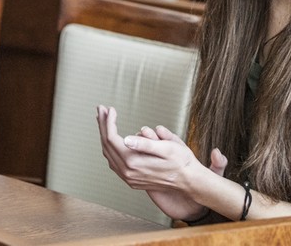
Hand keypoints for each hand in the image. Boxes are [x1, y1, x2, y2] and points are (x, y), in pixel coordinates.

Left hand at [96, 105, 222, 219]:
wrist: (189, 181)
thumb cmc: (181, 161)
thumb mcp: (167, 148)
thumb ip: (145, 144)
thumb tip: (126, 139)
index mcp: (133, 162)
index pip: (112, 138)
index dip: (109, 122)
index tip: (111, 109)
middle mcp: (127, 172)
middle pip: (107, 145)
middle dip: (103, 125)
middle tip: (102, 109)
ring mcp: (128, 178)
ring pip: (109, 154)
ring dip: (105, 135)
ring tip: (105, 120)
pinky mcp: (132, 180)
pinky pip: (114, 162)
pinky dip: (110, 147)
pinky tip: (112, 139)